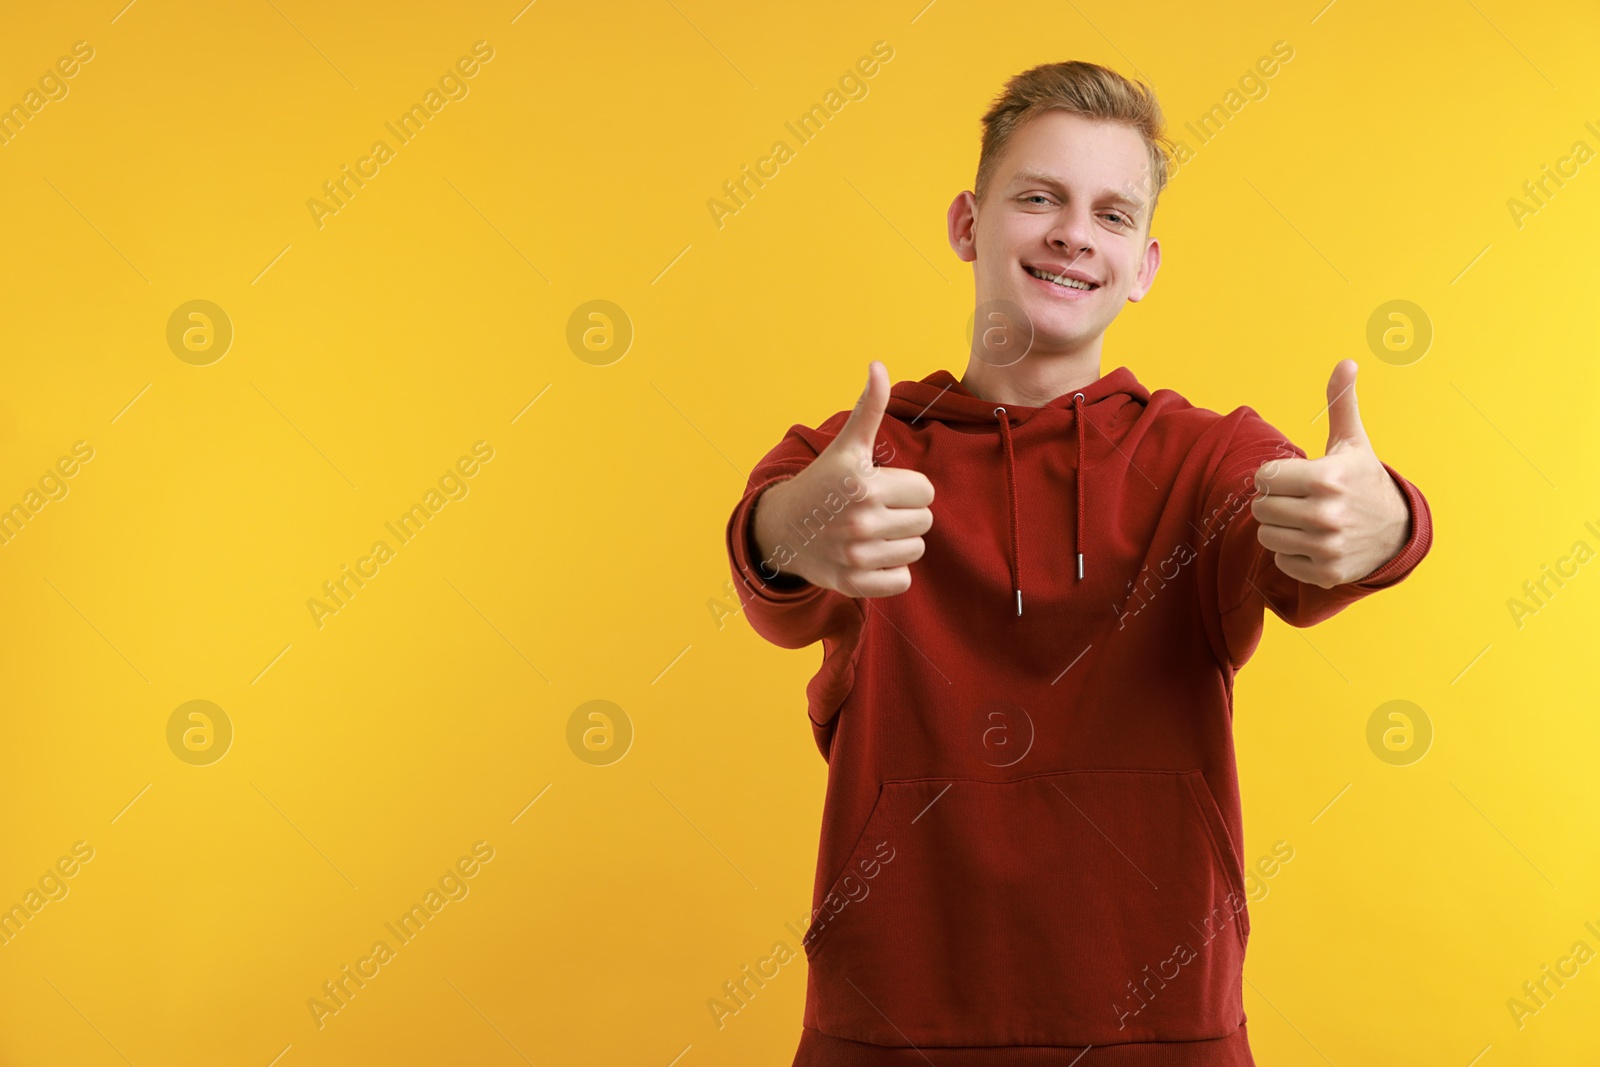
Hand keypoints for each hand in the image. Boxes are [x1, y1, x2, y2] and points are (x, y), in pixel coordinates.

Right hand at [751, 361, 934, 597]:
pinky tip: (870, 556)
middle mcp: (860, 522)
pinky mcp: (853, 583)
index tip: (882, 488)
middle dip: (905, 514)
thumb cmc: (822, 483)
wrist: (782, 529)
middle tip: (877, 510)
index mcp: (864, 484)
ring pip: (916, 550)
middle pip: (924, 521)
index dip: (908, 488)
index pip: (925, 491)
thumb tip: (878, 365)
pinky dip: (891, 572)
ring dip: (900, 542)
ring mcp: (856, 555)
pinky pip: (901, 580)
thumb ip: (868, 408)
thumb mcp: (846, 447)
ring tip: (872, 532)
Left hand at [1249, 360, 1409, 588]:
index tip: (1295, 477)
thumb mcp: (1353, 442)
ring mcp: (1327, 546)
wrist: (1397, 532)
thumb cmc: (1363, 480)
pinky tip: (1314, 542)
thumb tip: (1346, 362)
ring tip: (1304, 520)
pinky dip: (1292, 554)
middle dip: (1275, 502)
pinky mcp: (1325, 572)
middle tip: (1299, 500)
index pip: (1264, 478)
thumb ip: (1341, 403)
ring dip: (1280, 528)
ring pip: (1266, 536)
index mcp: (1327, 478)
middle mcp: (1326, 514)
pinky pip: (1281, 562)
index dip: (1275, 476)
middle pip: (1261, 508)